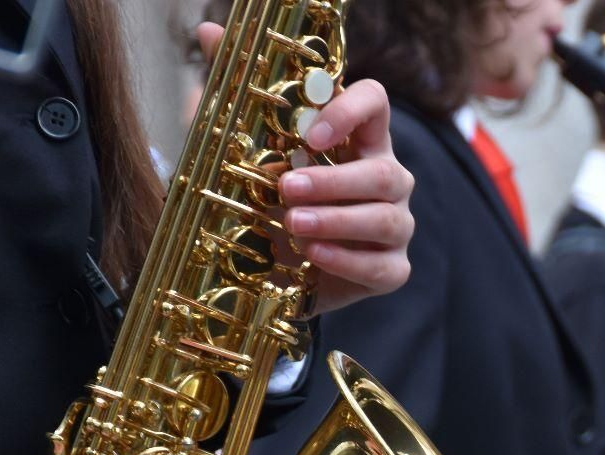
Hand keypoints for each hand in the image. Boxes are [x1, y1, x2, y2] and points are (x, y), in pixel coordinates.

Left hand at [197, 23, 414, 314]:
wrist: (283, 272)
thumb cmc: (276, 204)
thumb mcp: (250, 150)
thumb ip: (238, 95)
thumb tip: (208, 33)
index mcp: (360, 140)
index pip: (376, 104)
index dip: (349, 111)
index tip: (310, 135)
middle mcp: (387, 178)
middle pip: (381, 170)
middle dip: (333, 181)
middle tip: (286, 189)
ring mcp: (396, 224)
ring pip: (385, 218)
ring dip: (337, 221)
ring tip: (293, 225)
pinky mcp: (392, 268)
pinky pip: (382, 266)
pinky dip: (347, 261)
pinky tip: (314, 256)